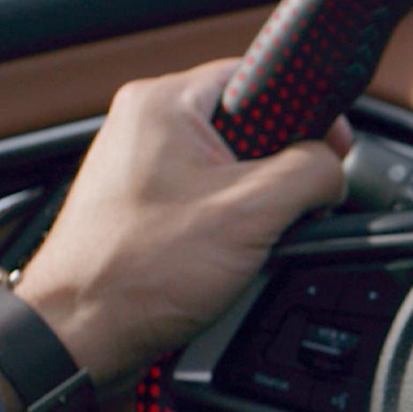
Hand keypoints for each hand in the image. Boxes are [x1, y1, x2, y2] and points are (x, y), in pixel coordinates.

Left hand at [13, 59, 350, 408]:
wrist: (79, 336)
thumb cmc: (135, 276)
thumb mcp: (250, 215)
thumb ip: (309, 175)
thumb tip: (334, 170)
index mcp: (165, 103)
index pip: (259, 76)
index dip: (308, 110)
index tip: (333, 148)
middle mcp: (148, 125)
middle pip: (252, 124)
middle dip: (284, 168)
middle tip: (294, 208)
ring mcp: (144, 166)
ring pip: (235, 166)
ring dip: (260, 202)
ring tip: (254, 238)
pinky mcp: (147, 205)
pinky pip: (211, 197)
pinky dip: (234, 223)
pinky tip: (233, 254)